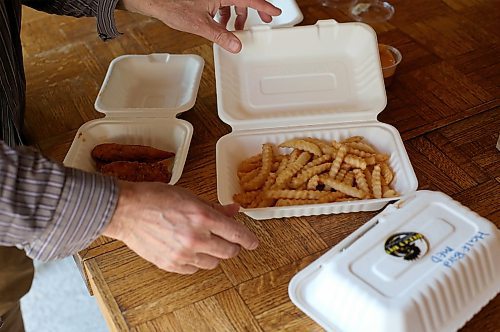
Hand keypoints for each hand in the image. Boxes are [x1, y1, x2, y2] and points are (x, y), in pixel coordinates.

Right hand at [103, 181, 258, 273]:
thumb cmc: (155, 198)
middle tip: (229, 242)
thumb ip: (214, 207)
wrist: (126, 210)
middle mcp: (196, 238)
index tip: (253, 243)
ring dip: (214, 254)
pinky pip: (194, 269)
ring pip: (213, 263)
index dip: (249, 240)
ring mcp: (183, 253)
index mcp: (203, 217)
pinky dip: (196, 261)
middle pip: (228, 252)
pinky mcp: (171, 264)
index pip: (236, 234)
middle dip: (232, 247)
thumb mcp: (189, 196)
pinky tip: (190, 250)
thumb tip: (233, 210)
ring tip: (205, 244)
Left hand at [118, 0, 281, 52]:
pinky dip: (224, 13)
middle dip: (254, 10)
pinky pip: (221, 3)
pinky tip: (220, 25)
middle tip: (264, 18)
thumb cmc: (173, 5)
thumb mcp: (201, 25)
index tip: (275, 11)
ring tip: (235, 30)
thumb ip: (221, 35)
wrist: (155, 0)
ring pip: (232, 2)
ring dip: (236, 15)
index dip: (265, 6)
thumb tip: (236, 45)